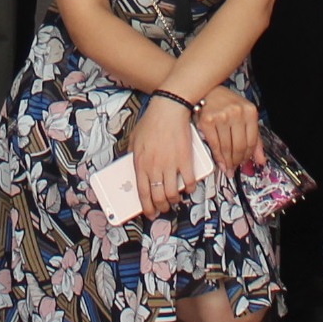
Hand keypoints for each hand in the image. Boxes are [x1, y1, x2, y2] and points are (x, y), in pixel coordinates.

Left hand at [130, 96, 200, 217]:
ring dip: (174, 200)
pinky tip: (189, 188)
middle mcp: (154, 167)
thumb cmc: (151, 121)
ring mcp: (170, 164)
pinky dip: (190, 188)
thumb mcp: (134, 139)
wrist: (168, 109)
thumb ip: (132, 155)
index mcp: (140, 163)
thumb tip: (132, 168)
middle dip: (161, 207)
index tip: (150, 212)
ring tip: (174, 199)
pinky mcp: (185, 159)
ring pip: (172, 193)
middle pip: (158, 196)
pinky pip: (189, 181)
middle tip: (163, 209)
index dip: (146, 207)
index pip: (143, 193)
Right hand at [196, 85, 262, 170]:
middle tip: (235, 167)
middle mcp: (236, 113)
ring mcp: (221, 116)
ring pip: (226, 147)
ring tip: (228, 167)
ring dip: (228, 161)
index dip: (248, 156)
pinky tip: (220, 162)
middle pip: (239, 146)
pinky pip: (215, 144)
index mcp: (250, 111)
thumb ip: (255, 139)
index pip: (252, 141)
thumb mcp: (245, 117)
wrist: (208, 91)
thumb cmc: (227, 104)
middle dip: (237, 161)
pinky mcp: (207, 120)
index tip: (245, 162)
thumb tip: (261, 160)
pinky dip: (218, 157)